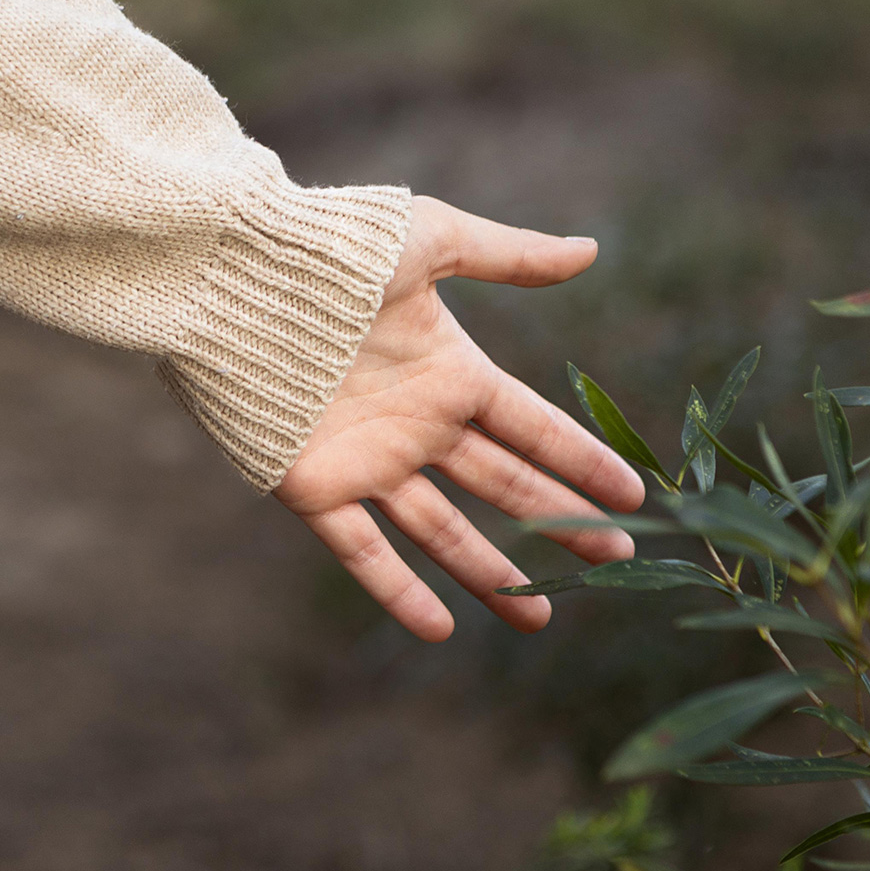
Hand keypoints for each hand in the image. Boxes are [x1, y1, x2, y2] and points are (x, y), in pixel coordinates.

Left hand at [275, 196, 644, 641]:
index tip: (634, 495)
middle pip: (505, 487)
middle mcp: (421, 427)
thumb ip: (510, 257)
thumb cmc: (336, 250)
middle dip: (562, 523)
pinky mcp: (317, 489)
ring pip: (442, 532)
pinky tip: (440, 629)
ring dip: (491, 574)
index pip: (535, 429)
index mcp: (453, 374)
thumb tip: (591, 250)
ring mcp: (371, 463)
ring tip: (538, 615)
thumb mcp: (434, 241)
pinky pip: (363, 551)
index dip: (584, 461)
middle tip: (615, 559)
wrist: (235, 276)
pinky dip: (397, 592)